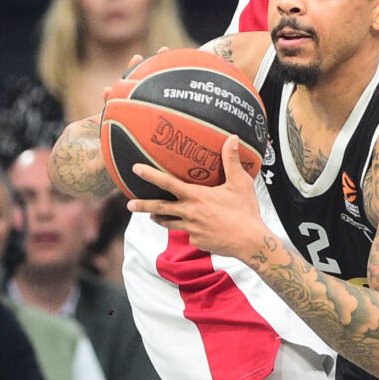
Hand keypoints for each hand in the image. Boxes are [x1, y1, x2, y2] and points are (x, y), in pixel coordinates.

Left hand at [127, 136, 267, 260]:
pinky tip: (196, 229)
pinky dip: (189, 230)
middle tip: (129, 204)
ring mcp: (191, 229)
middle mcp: (189, 213)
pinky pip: (188, 234)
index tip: (135, 169)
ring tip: (152, 217)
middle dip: (143, 205)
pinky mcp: (197, 241)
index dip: (150, 175)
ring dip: (159, 218)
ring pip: (169, 223)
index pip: (168, 183)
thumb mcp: (241, 182)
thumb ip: (232, 160)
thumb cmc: (245, 210)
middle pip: (160, 208)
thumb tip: (232, 138)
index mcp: (196, 196)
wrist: (249, 241)